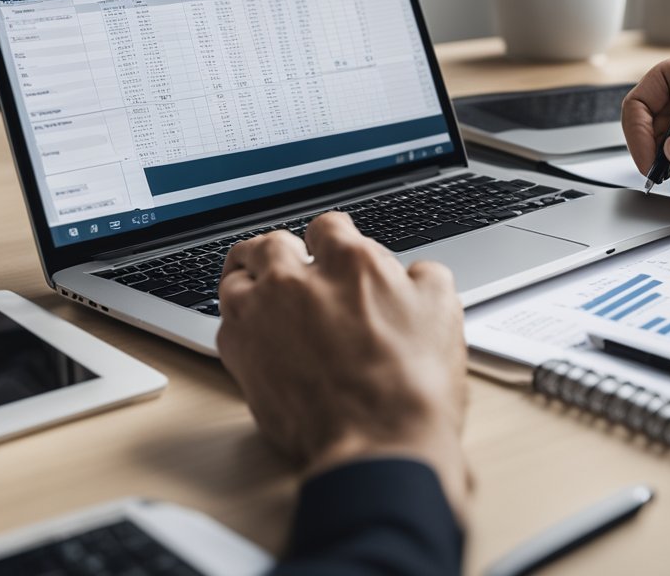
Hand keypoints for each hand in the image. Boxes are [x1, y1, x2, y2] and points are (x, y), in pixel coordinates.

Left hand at [216, 212, 470, 520]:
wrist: (378, 445)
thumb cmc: (411, 386)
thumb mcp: (444, 312)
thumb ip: (423, 277)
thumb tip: (413, 273)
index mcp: (350, 262)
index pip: (328, 225)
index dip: (333, 236)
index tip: (334, 248)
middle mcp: (297, 280)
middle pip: (270, 244)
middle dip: (281, 251)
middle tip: (291, 265)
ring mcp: (261, 316)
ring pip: (236, 278)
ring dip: (250, 280)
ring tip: (262, 291)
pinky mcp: (239, 356)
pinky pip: (225, 323)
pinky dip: (239, 324)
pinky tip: (256, 334)